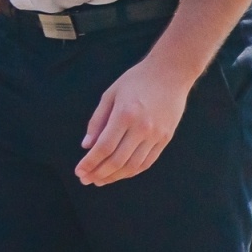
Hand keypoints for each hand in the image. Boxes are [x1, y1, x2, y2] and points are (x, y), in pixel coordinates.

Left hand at [75, 57, 193, 185]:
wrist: (172, 72)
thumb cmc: (138, 79)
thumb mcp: (111, 94)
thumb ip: (97, 120)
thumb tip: (87, 146)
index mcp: (125, 114)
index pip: (104, 147)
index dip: (89, 163)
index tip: (79, 171)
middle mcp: (142, 127)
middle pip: (117, 160)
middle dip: (98, 173)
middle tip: (86, 179)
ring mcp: (156, 134)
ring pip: (133, 165)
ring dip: (114, 176)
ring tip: (101, 180)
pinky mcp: (166, 137)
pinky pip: (148, 161)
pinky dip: (132, 171)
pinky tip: (121, 173)